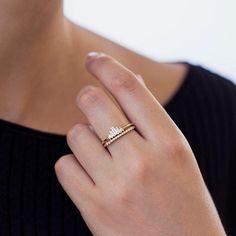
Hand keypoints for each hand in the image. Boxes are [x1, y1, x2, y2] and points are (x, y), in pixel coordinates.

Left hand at [54, 52, 225, 235]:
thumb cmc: (182, 197)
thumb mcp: (176, 153)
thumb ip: (150, 115)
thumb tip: (127, 79)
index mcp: (170, 143)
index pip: (129, 88)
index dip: (106, 66)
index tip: (93, 59)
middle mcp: (142, 161)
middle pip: (93, 102)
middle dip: (87, 97)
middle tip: (91, 104)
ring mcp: (116, 187)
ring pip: (75, 134)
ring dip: (83, 136)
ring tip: (101, 153)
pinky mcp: (94, 209)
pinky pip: (64, 166)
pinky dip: (72, 164)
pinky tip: (90, 175)